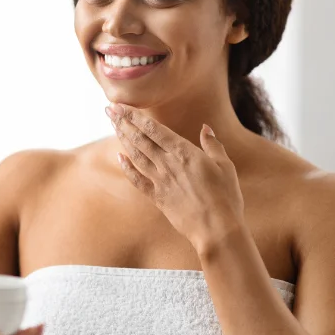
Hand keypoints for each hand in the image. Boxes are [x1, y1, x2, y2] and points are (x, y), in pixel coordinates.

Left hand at [106, 103, 245, 252]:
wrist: (216, 229)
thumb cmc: (226, 196)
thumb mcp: (225, 166)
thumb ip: (213, 145)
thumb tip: (206, 128)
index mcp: (185, 152)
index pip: (154, 129)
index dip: (134, 116)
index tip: (121, 106)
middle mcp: (168, 164)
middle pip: (140, 139)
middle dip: (123, 122)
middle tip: (108, 110)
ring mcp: (160, 181)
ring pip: (136, 156)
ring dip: (123, 139)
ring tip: (113, 126)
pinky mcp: (157, 198)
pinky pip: (138, 180)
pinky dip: (127, 168)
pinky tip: (119, 157)